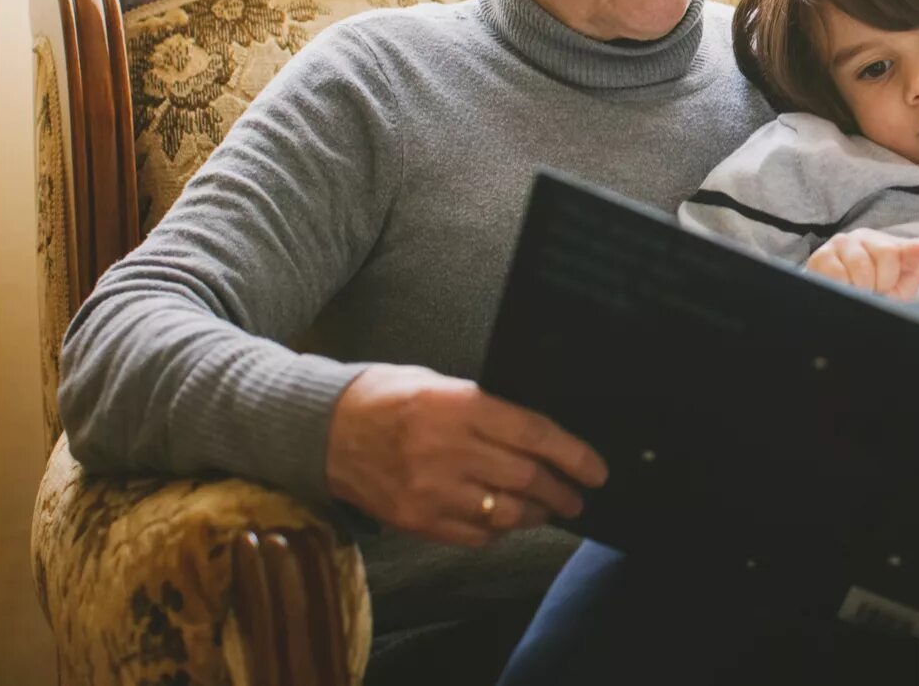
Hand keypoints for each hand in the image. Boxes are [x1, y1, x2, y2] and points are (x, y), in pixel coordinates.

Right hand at [324, 364, 607, 547]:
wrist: (322, 428)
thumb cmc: (388, 397)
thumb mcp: (441, 383)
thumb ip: (487, 408)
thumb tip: (538, 436)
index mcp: (460, 406)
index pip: (534, 434)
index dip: (573, 455)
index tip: (596, 470)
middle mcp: (449, 449)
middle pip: (526, 478)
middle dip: (562, 491)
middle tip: (578, 496)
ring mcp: (430, 490)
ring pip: (505, 513)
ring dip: (536, 514)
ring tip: (548, 509)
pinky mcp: (415, 519)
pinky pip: (473, 534)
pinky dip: (498, 530)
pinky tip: (506, 521)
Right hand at [804, 229, 918, 298]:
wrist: (839, 309)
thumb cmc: (873, 295)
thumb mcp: (899, 284)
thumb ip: (916, 264)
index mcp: (883, 241)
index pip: (895, 250)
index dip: (891, 277)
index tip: (885, 289)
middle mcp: (861, 237)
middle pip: (882, 254)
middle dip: (879, 284)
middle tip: (871, 294)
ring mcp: (840, 244)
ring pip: (859, 265)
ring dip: (861, 289)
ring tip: (857, 294)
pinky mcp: (820, 257)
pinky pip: (837, 274)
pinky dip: (843, 289)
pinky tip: (842, 293)